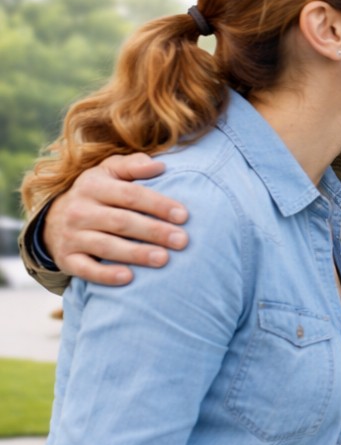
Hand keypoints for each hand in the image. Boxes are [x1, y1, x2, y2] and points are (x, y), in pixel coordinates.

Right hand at [43, 155, 185, 284]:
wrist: (53, 219)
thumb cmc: (97, 194)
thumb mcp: (109, 172)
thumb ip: (133, 166)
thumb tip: (159, 165)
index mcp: (93, 186)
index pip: (131, 195)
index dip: (158, 205)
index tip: (184, 216)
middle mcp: (80, 210)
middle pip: (122, 221)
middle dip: (154, 231)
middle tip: (182, 241)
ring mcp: (71, 236)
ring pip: (106, 246)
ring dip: (136, 254)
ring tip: (164, 259)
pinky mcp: (67, 259)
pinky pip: (86, 269)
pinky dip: (105, 275)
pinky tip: (128, 278)